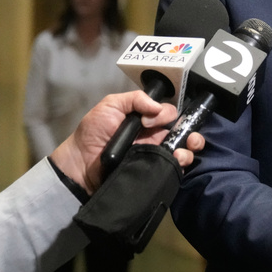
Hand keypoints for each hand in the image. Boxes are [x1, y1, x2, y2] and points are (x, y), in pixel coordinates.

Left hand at [49, 91, 204, 194]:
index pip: (169, 114)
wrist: (80, 165)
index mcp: (146, 120)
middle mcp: (154, 137)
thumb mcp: (110, 105)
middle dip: (191, 132)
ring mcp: (154, 155)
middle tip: (190, 138)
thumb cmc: (93, 132)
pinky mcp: (153, 172)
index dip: (169, 114)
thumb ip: (135, 99)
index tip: (156, 120)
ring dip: (190, 148)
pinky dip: (181, 164)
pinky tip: (178, 161)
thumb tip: (159, 108)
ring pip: (183, 150)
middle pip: (182, 132)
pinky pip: (173, 168)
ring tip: (186, 151)